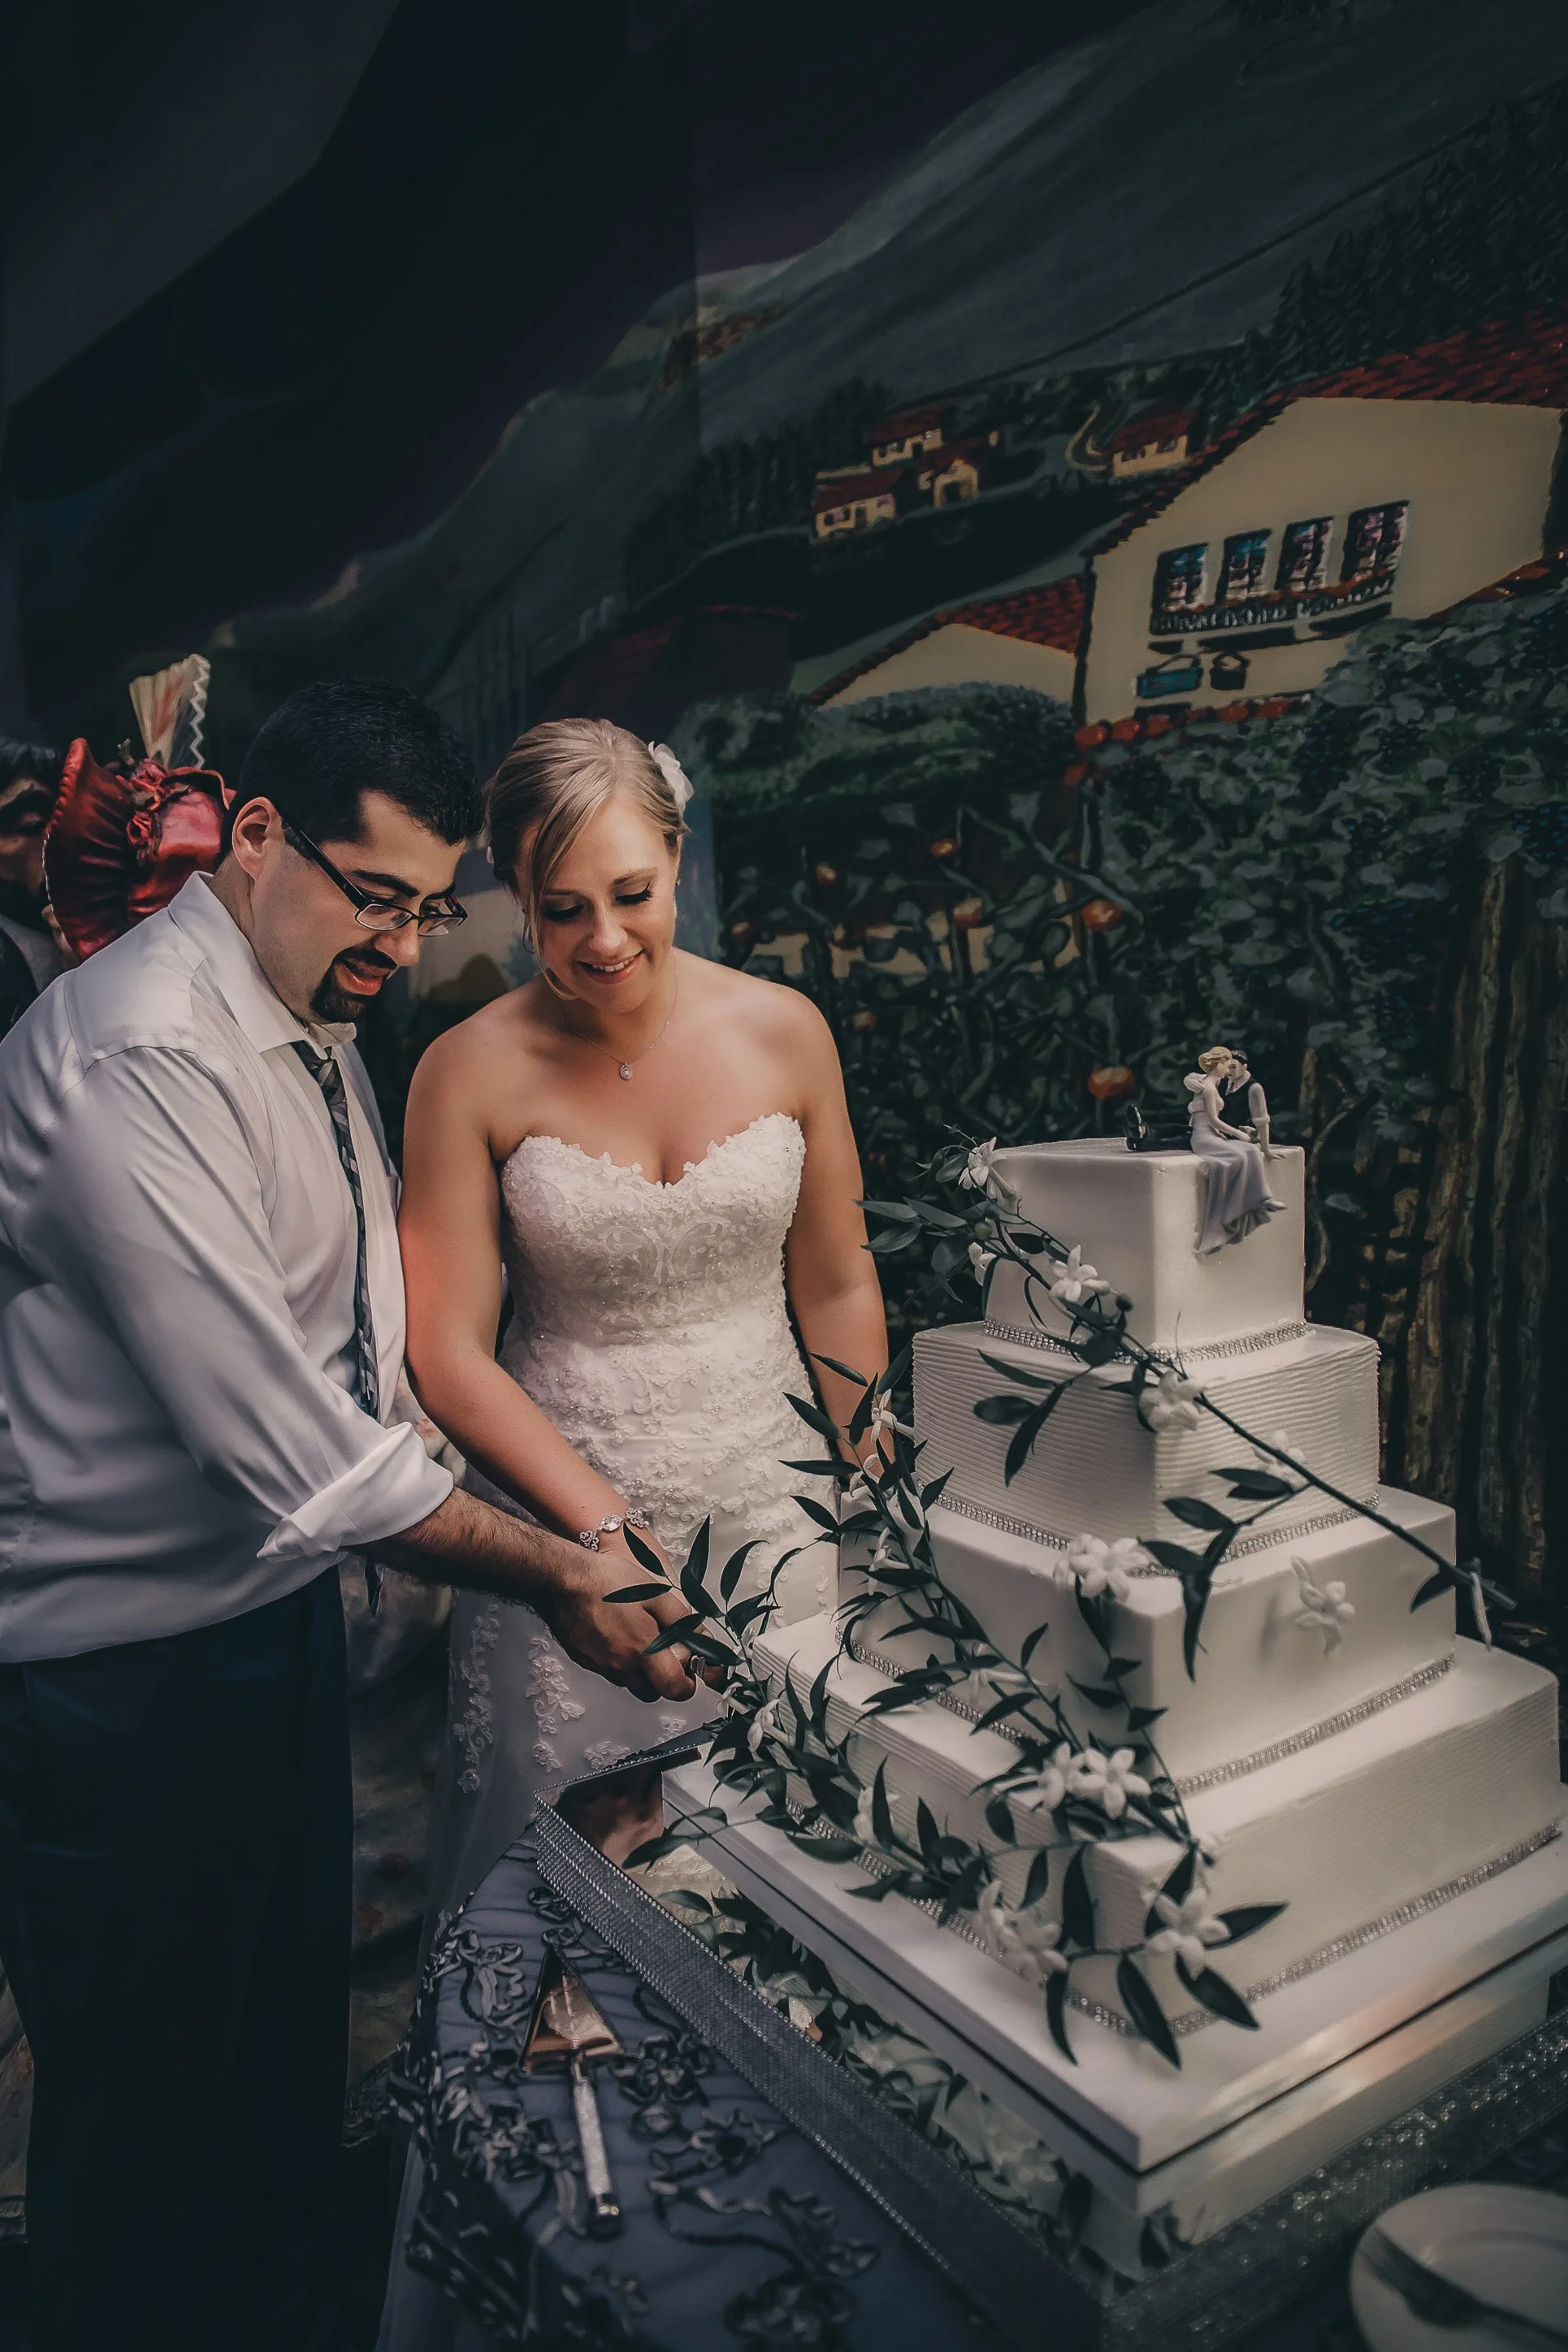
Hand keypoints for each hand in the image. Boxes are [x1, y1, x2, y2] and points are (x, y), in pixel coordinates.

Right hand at [539, 1538, 701, 1704]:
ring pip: (629, 1682)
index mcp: (643, 1652)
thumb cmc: (608, 1583)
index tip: (689, 1672)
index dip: (687, 1685)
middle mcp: (621, 1667)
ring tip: (640, 1637)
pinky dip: (619, 1660)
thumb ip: (681, 1620)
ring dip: (640, 1670)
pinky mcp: (586, 1660)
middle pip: (651, 1692)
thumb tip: (700, 1639)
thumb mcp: (656, 1594)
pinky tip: (617, 1633)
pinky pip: (610, 1671)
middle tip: (666, 1653)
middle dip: (663, 1679)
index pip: (674, 1689)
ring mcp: (601, 1666)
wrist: (564, 1580)